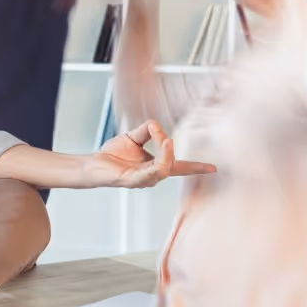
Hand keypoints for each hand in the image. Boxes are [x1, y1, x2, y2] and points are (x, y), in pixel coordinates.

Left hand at [84, 120, 215, 187]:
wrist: (93, 164)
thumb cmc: (112, 155)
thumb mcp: (133, 138)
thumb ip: (147, 131)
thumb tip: (156, 125)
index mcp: (155, 166)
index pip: (180, 167)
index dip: (196, 168)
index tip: (213, 168)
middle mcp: (152, 176)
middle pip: (172, 165)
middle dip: (170, 148)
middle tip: (163, 135)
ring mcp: (142, 180)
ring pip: (163, 169)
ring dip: (166, 153)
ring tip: (165, 139)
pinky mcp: (131, 180)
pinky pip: (148, 173)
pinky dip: (157, 163)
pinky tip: (160, 154)